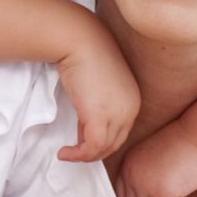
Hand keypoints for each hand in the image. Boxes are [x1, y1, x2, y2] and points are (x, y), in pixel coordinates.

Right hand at [55, 29, 139, 163]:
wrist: (79, 40)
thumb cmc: (85, 54)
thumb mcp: (97, 84)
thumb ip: (97, 106)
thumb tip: (85, 127)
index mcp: (133, 100)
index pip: (121, 132)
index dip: (101, 139)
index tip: (81, 137)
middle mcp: (130, 109)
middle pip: (114, 144)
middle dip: (93, 151)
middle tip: (74, 150)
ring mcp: (116, 114)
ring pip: (103, 149)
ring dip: (83, 156)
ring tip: (67, 153)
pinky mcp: (98, 117)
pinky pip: (90, 147)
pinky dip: (77, 155)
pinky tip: (64, 152)